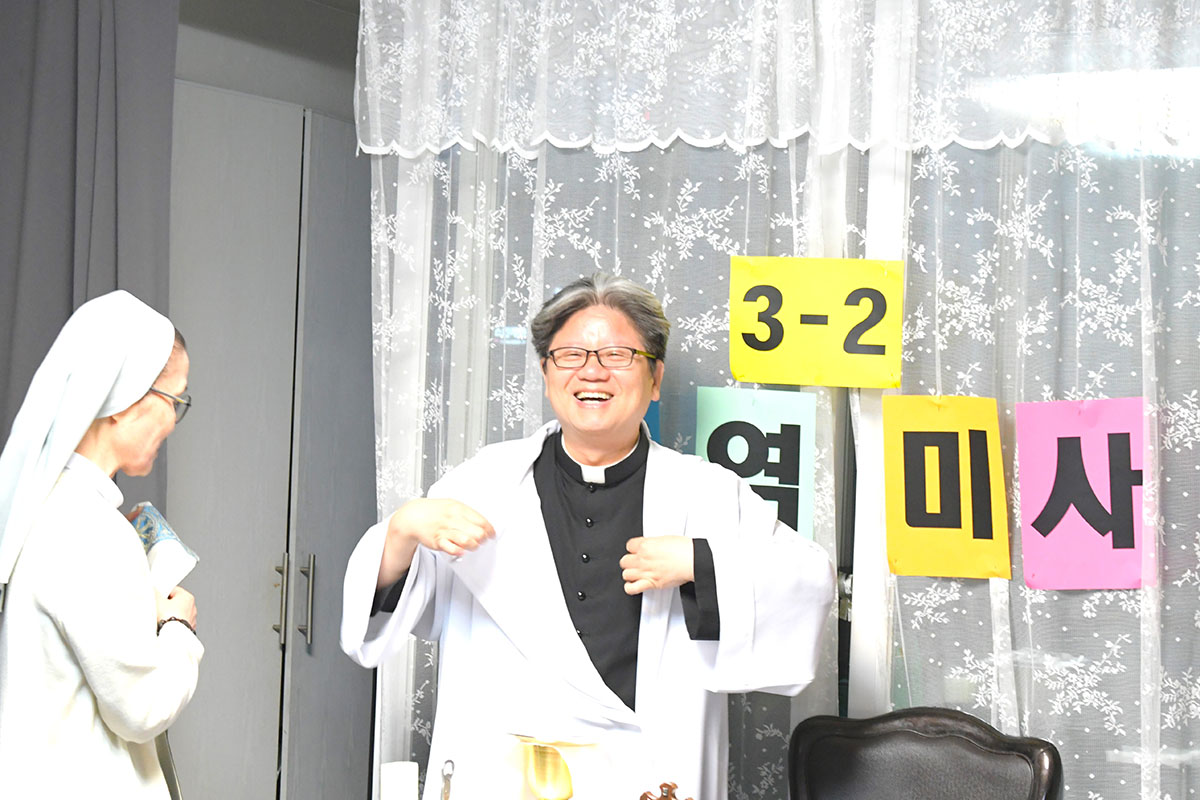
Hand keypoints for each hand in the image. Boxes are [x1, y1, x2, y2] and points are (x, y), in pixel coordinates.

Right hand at [156, 586, 196, 629]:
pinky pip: (179, 623)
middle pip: (175, 602)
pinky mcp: (189, 627)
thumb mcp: (158, 602)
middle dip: (166, 605)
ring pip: (177, 613)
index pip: (173, 590)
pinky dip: (173, 623)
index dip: (163, 593)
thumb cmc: (168, 618)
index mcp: (187, 597)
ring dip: (169, 615)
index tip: (157, 596)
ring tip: (160, 618)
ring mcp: (191, 618)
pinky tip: (165, 625)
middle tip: (157, 607)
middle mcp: (192, 607)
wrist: (172, 636)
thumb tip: (152, 589)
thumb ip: (155, 593)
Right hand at [378, 498, 495, 587]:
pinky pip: (451, 548)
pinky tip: (461, 550)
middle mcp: (453, 519)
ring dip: (473, 546)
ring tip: (472, 545)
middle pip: (477, 532)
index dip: (489, 530)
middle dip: (483, 539)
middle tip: (482, 540)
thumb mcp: (453, 505)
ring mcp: (445, 530)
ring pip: (467, 541)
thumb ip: (468, 514)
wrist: (414, 516)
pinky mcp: (438, 541)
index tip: (491, 534)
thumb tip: (484, 524)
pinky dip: (459, 551)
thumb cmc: (435, 511)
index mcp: (459, 508)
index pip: (481, 521)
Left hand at [620, 536, 693, 595]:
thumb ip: (653, 543)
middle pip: (624, 561)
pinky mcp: (651, 583)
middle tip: (637, 562)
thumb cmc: (684, 549)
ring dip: (630, 574)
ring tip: (636, 574)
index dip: (634, 549)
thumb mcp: (665, 538)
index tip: (637, 551)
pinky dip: (630, 588)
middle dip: (630, 562)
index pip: (629, 546)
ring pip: (626, 574)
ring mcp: (645, 571)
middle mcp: (642, 558)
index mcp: (645, 545)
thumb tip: (650, 546)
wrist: (692, 560)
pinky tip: (633, 585)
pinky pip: (631, 588)